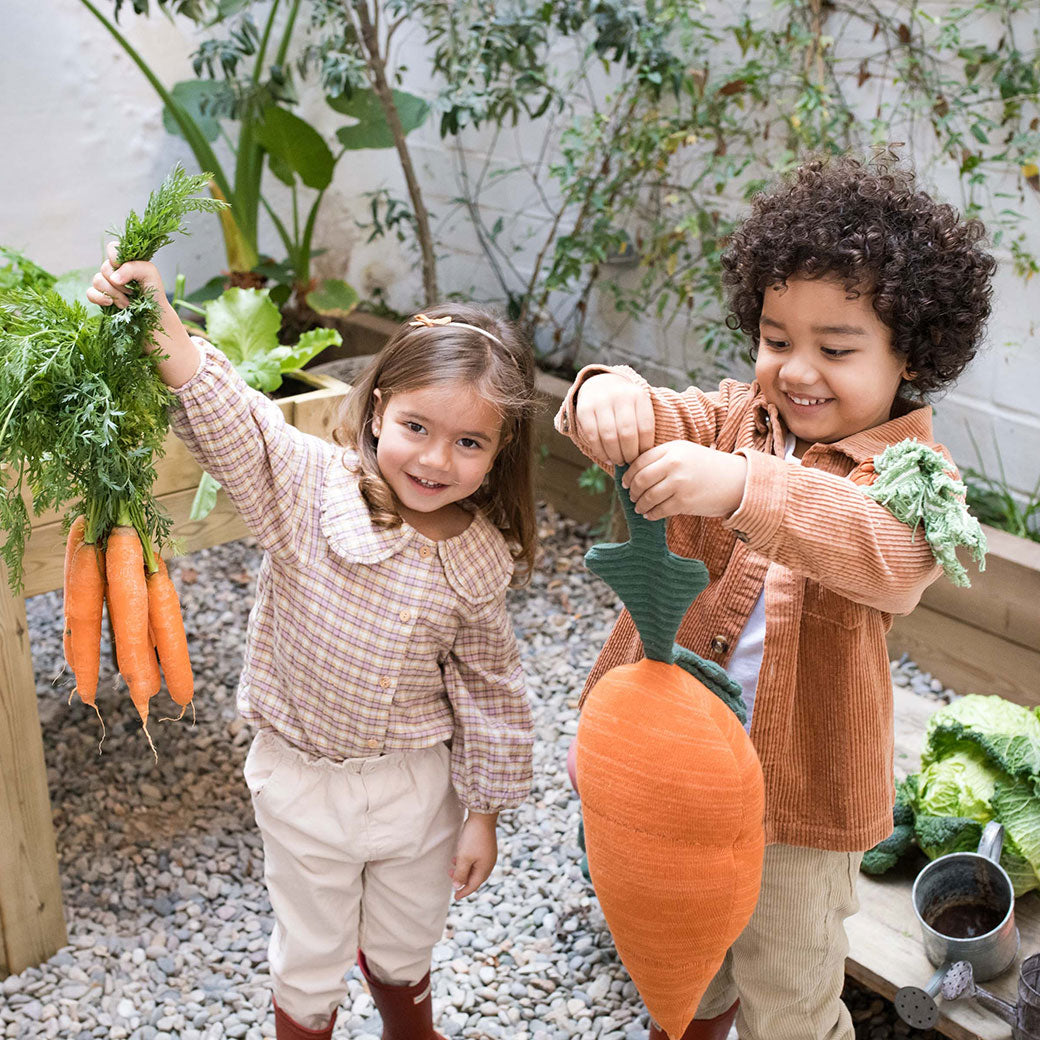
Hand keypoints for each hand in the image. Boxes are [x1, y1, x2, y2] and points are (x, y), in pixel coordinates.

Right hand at [87, 242, 166, 318]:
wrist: (153, 314)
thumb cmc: (153, 291)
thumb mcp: (149, 273)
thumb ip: (132, 268)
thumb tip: (113, 278)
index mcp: (125, 260)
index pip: (112, 248)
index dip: (114, 257)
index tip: (122, 267)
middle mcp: (114, 270)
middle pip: (104, 268)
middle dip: (120, 283)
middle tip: (132, 292)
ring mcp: (106, 283)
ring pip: (97, 280)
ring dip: (114, 294)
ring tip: (127, 302)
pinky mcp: (100, 296)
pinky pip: (90, 293)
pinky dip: (100, 298)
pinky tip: (111, 303)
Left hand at [449, 812, 497, 898]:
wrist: (482, 817)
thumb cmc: (473, 838)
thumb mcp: (464, 858)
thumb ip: (460, 873)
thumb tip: (457, 886)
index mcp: (485, 869)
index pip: (473, 885)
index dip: (463, 892)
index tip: (455, 898)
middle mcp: (489, 863)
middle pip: (475, 877)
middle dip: (462, 880)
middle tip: (450, 878)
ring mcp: (488, 855)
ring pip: (474, 868)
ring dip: (463, 870)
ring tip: (451, 866)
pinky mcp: (485, 847)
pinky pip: (476, 860)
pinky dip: (466, 862)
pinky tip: (458, 856)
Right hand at [574, 373, 654, 464]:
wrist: (601, 384)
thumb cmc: (624, 405)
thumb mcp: (638, 408)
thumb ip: (642, 427)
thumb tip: (644, 459)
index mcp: (638, 396)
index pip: (645, 428)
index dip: (644, 448)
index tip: (643, 458)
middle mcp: (620, 396)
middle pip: (627, 434)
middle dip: (629, 454)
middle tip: (630, 463)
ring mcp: (600, 401)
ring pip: (609, 436)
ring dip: (615, 455)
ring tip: (618, 462)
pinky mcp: (584, 409)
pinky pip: (593, 436)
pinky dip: (600, 451)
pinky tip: (606, 458)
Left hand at [623, 441, 747, 520]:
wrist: (736, 480)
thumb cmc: (707, 467)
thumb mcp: (685, 452)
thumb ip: (662, 457)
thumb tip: (634, 471)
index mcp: (672, 449)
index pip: (640, 461)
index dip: (628, 475)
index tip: (625, 482)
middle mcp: (674, 464)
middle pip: (640, 480)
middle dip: (632, 491)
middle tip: (631, 496)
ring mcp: (679, 483)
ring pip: (648, 496)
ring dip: (640, 504)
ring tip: (639, 507)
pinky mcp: (684, 502)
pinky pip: (659, 510)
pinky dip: (651, 514)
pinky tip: (650, 514)